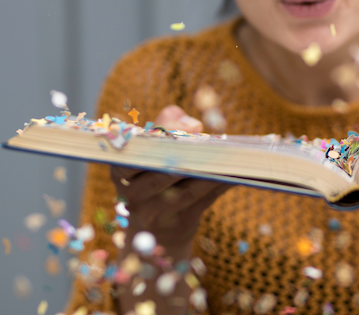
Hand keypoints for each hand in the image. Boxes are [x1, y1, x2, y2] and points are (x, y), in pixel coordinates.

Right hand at [110, 105, 231, 249]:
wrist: (156, 233)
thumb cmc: (153, 176)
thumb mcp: (148, 152)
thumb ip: (164, 125)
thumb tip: (193, 125)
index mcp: (121, 171)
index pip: (132, 154)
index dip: (157, 138)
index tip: (182, 127)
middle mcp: (133, 195)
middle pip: (161, 174)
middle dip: (188, 156)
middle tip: (210, 141)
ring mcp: (155, 214)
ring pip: (186, 191)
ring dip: (210, 172)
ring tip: (230, 156)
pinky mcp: (179, 224)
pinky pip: (204, 202)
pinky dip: (220, 185)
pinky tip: (237, 172)